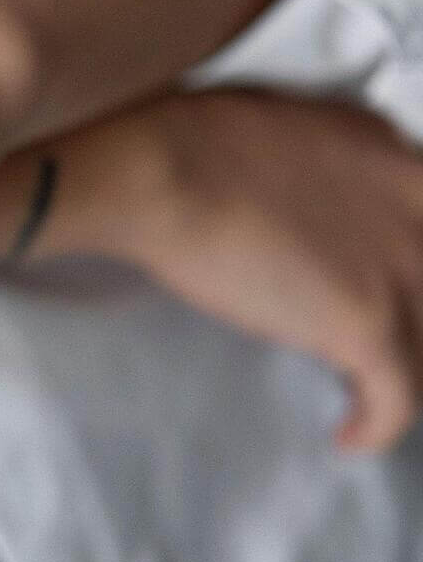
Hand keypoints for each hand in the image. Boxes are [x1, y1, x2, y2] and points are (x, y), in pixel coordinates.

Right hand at [0, 88, 422, 453]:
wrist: (164, 173)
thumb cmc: (194, 141)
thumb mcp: (290, 126)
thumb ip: (329, 166)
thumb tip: (313, 204)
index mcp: (398, 157)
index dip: (408, 277)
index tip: (380, 302)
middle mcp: (419, 208)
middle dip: (408, 331)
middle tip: (367, 357)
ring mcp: (402, 268)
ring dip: (398, 380)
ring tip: (360, 396)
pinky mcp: (369, 325)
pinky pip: (400, 399)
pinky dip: (376, 426)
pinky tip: (347, 434)